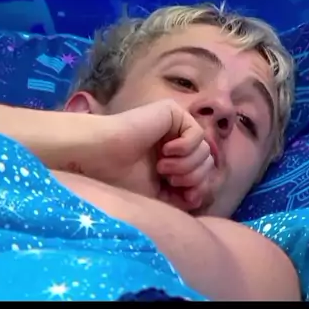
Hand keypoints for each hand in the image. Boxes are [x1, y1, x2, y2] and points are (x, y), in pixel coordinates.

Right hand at [78, 100, 214, 210]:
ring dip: (187, 164)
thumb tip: (200, 195)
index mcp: (172, 161)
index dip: (198, 188)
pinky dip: (185, 147)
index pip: (202, 174)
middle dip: (193, 177)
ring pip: (205, 150)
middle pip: (207, 162)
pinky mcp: (172, 112)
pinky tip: (164, 151)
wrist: (101, 159)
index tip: (184, 197)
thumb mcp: (158, 196)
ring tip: (162, 167)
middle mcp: (174, 142)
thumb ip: (182, 196)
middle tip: (169, 179)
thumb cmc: (121, 179)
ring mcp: (174, 126)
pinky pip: (197, 133)